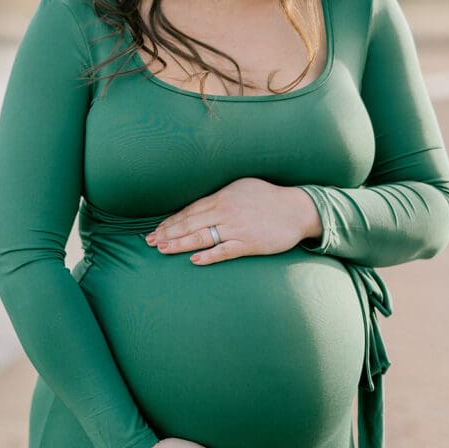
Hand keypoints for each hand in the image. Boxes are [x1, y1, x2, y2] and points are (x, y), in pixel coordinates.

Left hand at [144, 178, 322, 264]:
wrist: (298, 209)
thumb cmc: (268, 197)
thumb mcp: (241, 188)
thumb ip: (219, 196)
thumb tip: (197, 204)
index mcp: (222, 198)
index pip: (189, 210)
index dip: (171, 221)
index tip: (156, 229)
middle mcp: (225, 212)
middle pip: (190, 223)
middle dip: (168, 233)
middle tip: (150, 241)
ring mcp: (237, 228)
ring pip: (202, 236)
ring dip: (180, 243)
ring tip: (162, 249)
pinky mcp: (249, 243)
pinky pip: (225, 250)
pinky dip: (209, 255)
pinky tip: (195, 260)